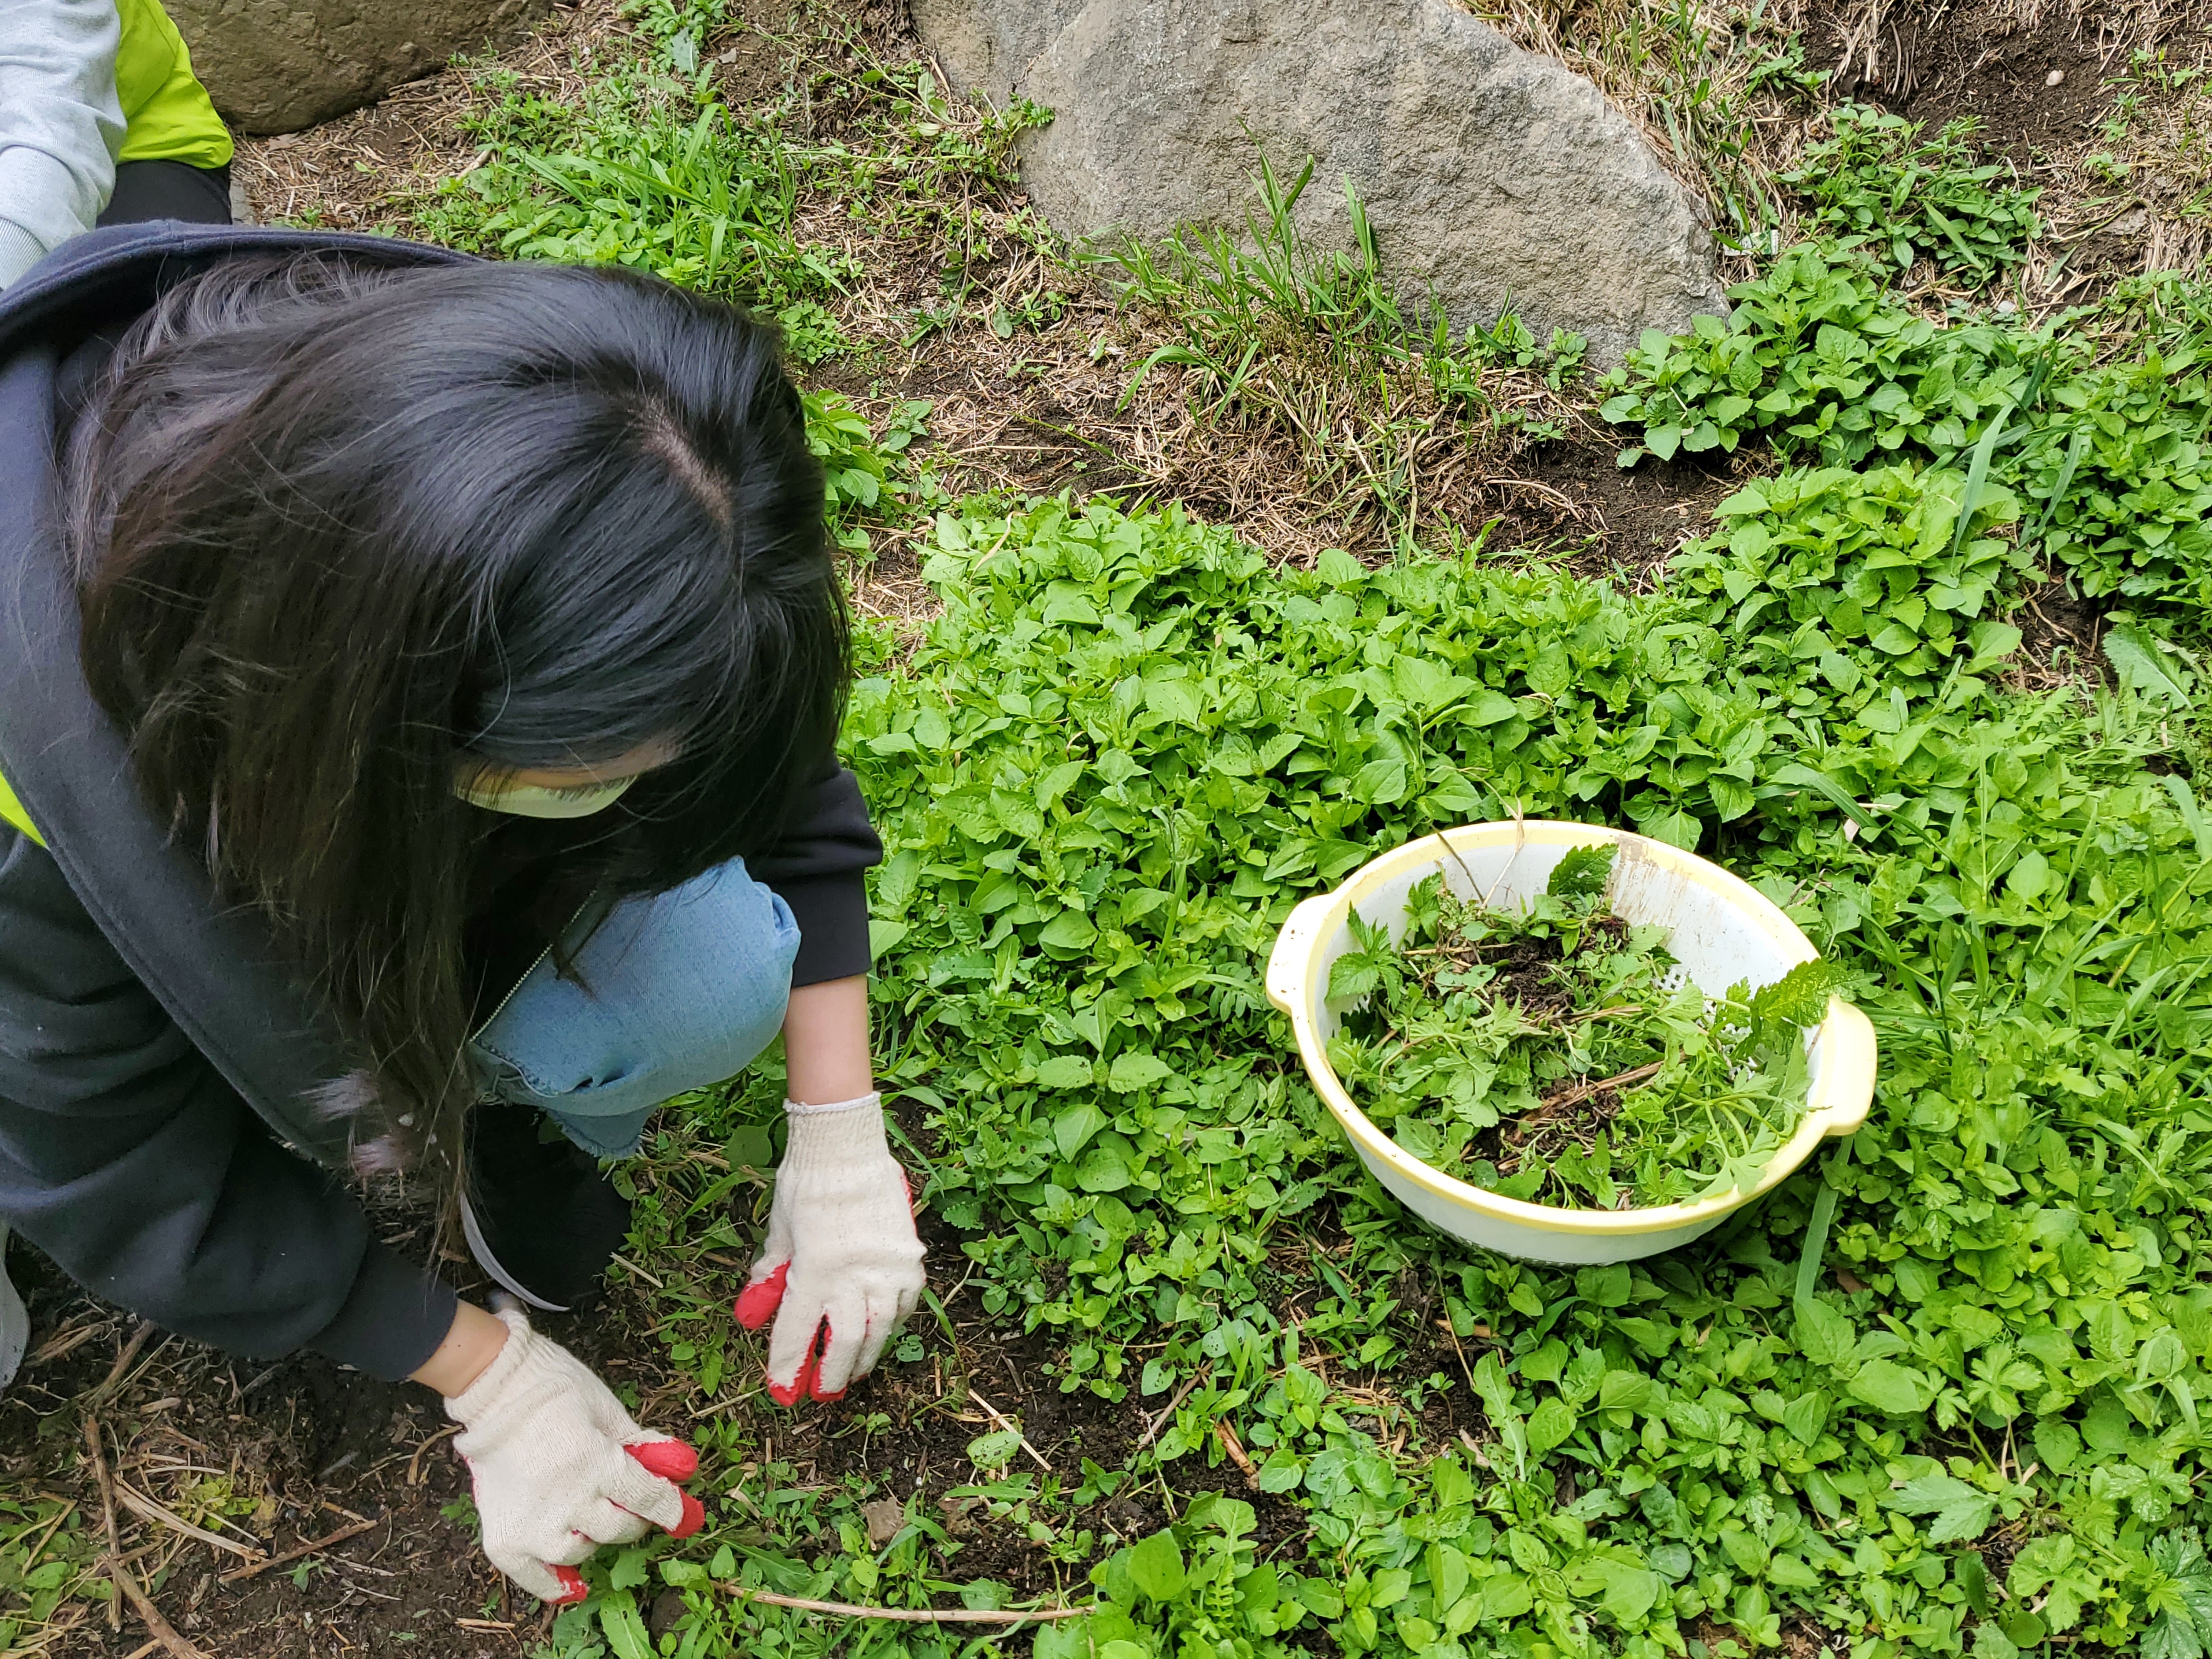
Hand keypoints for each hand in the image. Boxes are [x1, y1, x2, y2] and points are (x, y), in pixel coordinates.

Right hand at [443, 1308, 704, 1602]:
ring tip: (587, 1516)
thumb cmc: (557, 1391)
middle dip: (633, 1517)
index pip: (649, 1499)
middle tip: (627, 1504)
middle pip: (619, 1528)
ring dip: (594, 1537)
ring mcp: (533, 1525)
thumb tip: (682, 1466)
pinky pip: (535, 1578)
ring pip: (583, 1551)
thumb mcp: (608, 1410)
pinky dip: (555, 1584)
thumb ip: (641, 1444)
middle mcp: (567, 1500)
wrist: (496, 1390)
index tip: (684, 1516)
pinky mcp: (502, 1539)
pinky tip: (573, 1586)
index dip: (672, 1509)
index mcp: (597, 1462)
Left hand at [734, 1093, 924, 1404]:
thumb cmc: (805, 1184)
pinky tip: (881, 1330)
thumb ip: (768, 1278)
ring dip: (865, 1355)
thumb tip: (751, 1317)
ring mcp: (887, 1267)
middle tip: (823, 1394)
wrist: (847, 1144)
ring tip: (853, 1371)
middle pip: (845, 1342)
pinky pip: (905, 1302)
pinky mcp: (909, 1256)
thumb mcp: (778, 1233)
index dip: (788, 1366)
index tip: (782, 1391)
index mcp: (815, 1269)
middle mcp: (854, 1274)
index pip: (798, 1332)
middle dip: (832, 1374)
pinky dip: (893, 1322)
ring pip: (880, 1329)